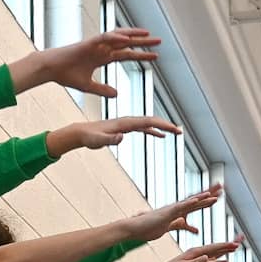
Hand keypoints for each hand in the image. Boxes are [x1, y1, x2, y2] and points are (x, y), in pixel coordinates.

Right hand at [17, 28, 160, 97]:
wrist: (50, 69)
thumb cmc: (66, 75)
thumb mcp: (88, 87)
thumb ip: (103, 90)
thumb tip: (117, 94)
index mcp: (102, 58)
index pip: (126, 55)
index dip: (140, 56)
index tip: (155, 57)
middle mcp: (102, 49)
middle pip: (127, 44)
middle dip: (143, 42)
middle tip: (159, 41)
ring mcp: (96, 44)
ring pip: (119, 37)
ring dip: (133, 35)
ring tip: (148, 34)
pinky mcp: (88, 43)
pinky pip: (105, 38)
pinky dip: (116, 37)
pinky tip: (127, 39)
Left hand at [48, 114, 179, 155]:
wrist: (80, 133)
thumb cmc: (88, 137)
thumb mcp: (98, 141)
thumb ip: (109, 139)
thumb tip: (122, 137)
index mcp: (124, 123)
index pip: (147, 122)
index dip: (162, 125)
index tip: (174, 129)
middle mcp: (127, 121)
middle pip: (151, 120)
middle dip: (166, 125)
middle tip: (180, 131)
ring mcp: (126, 125)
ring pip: (149, 124)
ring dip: (162, 127)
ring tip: (176, 132)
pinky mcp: (124, 129)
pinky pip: (143, 129)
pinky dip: (153, 131)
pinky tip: (161, 137)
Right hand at [125, 187, 220, 241]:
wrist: (134, 228)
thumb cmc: (148, 228)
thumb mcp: (169, 228)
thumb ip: (180, 226)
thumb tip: (192, 229)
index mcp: (177, 212)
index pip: (194, 205)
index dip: (205, 201)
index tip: (217, 197)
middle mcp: (175, 208)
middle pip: (195, 200)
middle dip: (208, 195)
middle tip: (221, 188)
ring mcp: (171, 209)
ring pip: (190, 202)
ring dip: (202, 198)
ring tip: (214, 196)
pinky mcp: (167, 213)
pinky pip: (181, 207)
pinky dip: (189, 203)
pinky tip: (198, 200)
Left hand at [148, 240, 236, 261]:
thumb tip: (207, 258)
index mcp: (196, 252)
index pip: (213, 248)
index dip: (225, 246)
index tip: (235, 244)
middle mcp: (199, 253)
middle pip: (217, 248)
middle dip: (229, 244)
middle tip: (241, 240)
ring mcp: (199, 259)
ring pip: (215, 254)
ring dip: (225, 251)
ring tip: (236, 248)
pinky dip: (218, 261)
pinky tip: (225, 261)